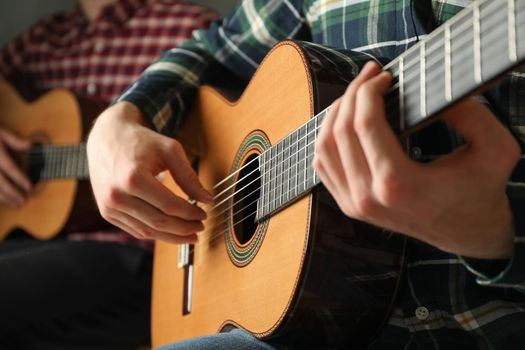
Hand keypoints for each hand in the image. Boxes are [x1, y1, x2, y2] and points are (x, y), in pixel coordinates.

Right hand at [0, 128, 31, 206]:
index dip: (20, 178)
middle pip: (0, 181)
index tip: (30, 187)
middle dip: (12, 193)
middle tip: (23, 201)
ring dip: (3, 198)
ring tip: (15, 204)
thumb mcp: (0, 132)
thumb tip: (30, 145)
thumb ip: (14, 140)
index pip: (9, 167)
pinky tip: (2, 201)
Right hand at [87, 102, 211, 242]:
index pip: (169, 206)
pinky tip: (171, 232)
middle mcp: (117, 196)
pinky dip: (155, 233)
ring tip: (189, 234)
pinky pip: (135, 230)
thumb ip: (188, 176)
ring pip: (147, 231)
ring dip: (171, 236)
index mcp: (133, 178)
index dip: (190, 214)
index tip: (204, 215)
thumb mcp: (169, 150)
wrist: (107, 138)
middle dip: (183, 228)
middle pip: (158, 222)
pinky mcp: (107, 212)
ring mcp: (109, 206)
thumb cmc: (140, 141)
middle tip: (200, 228)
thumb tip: (206, 199)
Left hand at [313, 61, 519, 258]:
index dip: (368, 90)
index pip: (364, 124)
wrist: (469, 234)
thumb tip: (431, 88)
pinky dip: (328, 137)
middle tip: (370, 75)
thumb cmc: (482, 191)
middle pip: (341, 131)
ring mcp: (355, 204)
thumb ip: (471, 113)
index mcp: (398, 184)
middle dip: (353, 94)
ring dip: (336, 113)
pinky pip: (323, 165)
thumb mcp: (496, 148)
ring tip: (357, 94)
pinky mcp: (349, 206)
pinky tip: (345, 121)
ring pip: (324, 147)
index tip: (384, 75)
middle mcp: (368, 197)